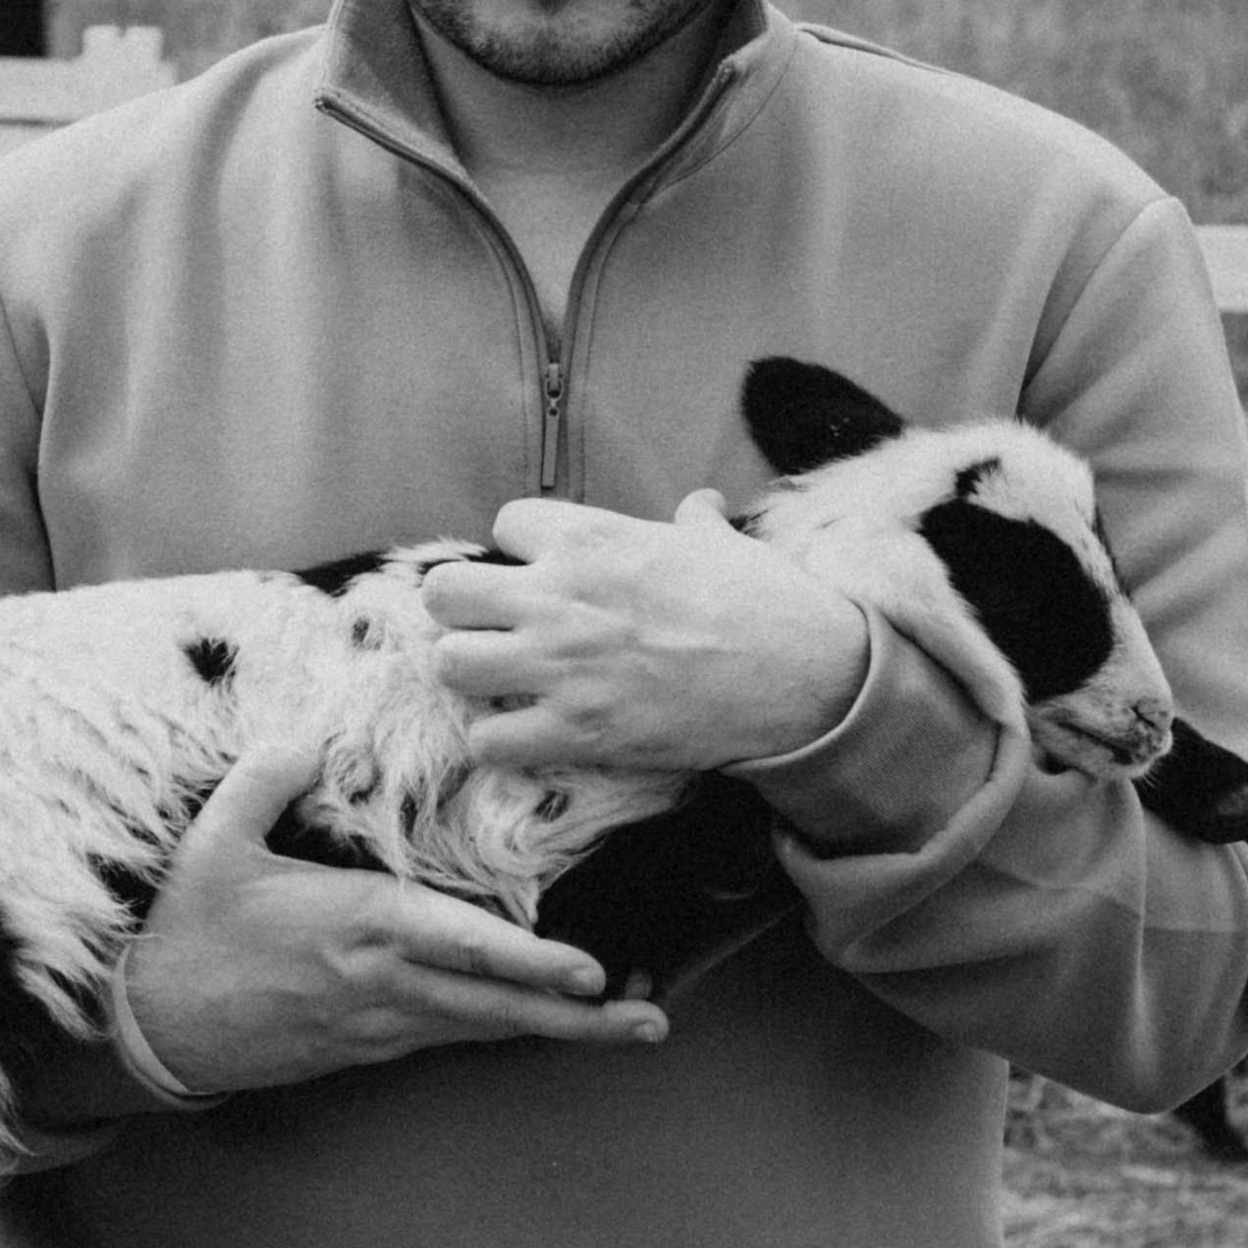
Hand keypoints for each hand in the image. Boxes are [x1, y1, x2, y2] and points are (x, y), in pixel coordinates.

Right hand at [120, 741, 669, 1093]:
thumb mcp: (212, 843)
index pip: (459, 948)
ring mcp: (378, 1022)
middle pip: (495, 1006)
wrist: (145, 1027)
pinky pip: (454, 1036)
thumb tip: (304, 735)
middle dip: (576, 1016)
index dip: (527, 962)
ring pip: (485, 1029)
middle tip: (649, 1020)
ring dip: (558, 1030)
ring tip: (632, 1025)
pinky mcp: (369, 1045)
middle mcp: (382, 983)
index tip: (589, 970)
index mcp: (355, 927)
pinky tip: (552, 1023)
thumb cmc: (184, 931)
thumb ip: (263, 780)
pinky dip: (508, 1029)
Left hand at [419, 490, 868, 775]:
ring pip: (451, 665)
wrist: (803, 677)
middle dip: (463, 610)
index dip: (522, 550)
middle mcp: (558, 599)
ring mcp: (560, 668)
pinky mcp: (574, 732)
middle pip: (444, 593)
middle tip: (494, 627)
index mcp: (591, 540)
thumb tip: (698, 504)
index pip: (504, 524)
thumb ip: (693, 522)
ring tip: (503, 683)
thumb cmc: (765, 601)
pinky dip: (500, 743)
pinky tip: (527, 735)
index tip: (544, 571)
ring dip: (472, 675)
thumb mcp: (722, 543)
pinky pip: (487, 742)